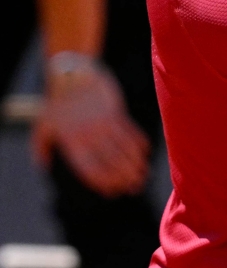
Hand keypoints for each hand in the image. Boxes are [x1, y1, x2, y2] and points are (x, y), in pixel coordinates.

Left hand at [33, 63, 149, 196]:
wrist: (73, 74)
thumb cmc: (57, 101)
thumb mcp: (43, 125)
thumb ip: (41, 148)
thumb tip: (43, 166)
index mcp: (72, 141)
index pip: (89, 168)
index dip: (102, 182)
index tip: (113, 192)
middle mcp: (89, 134)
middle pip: (111, 161)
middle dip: (124, 177)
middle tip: (134, 188)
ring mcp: (104, 123)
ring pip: (124, 149)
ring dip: (135, 164)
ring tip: (142, 175)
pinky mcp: (116, 112)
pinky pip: (131, 131)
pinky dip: (139, 143)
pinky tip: (144, 153)